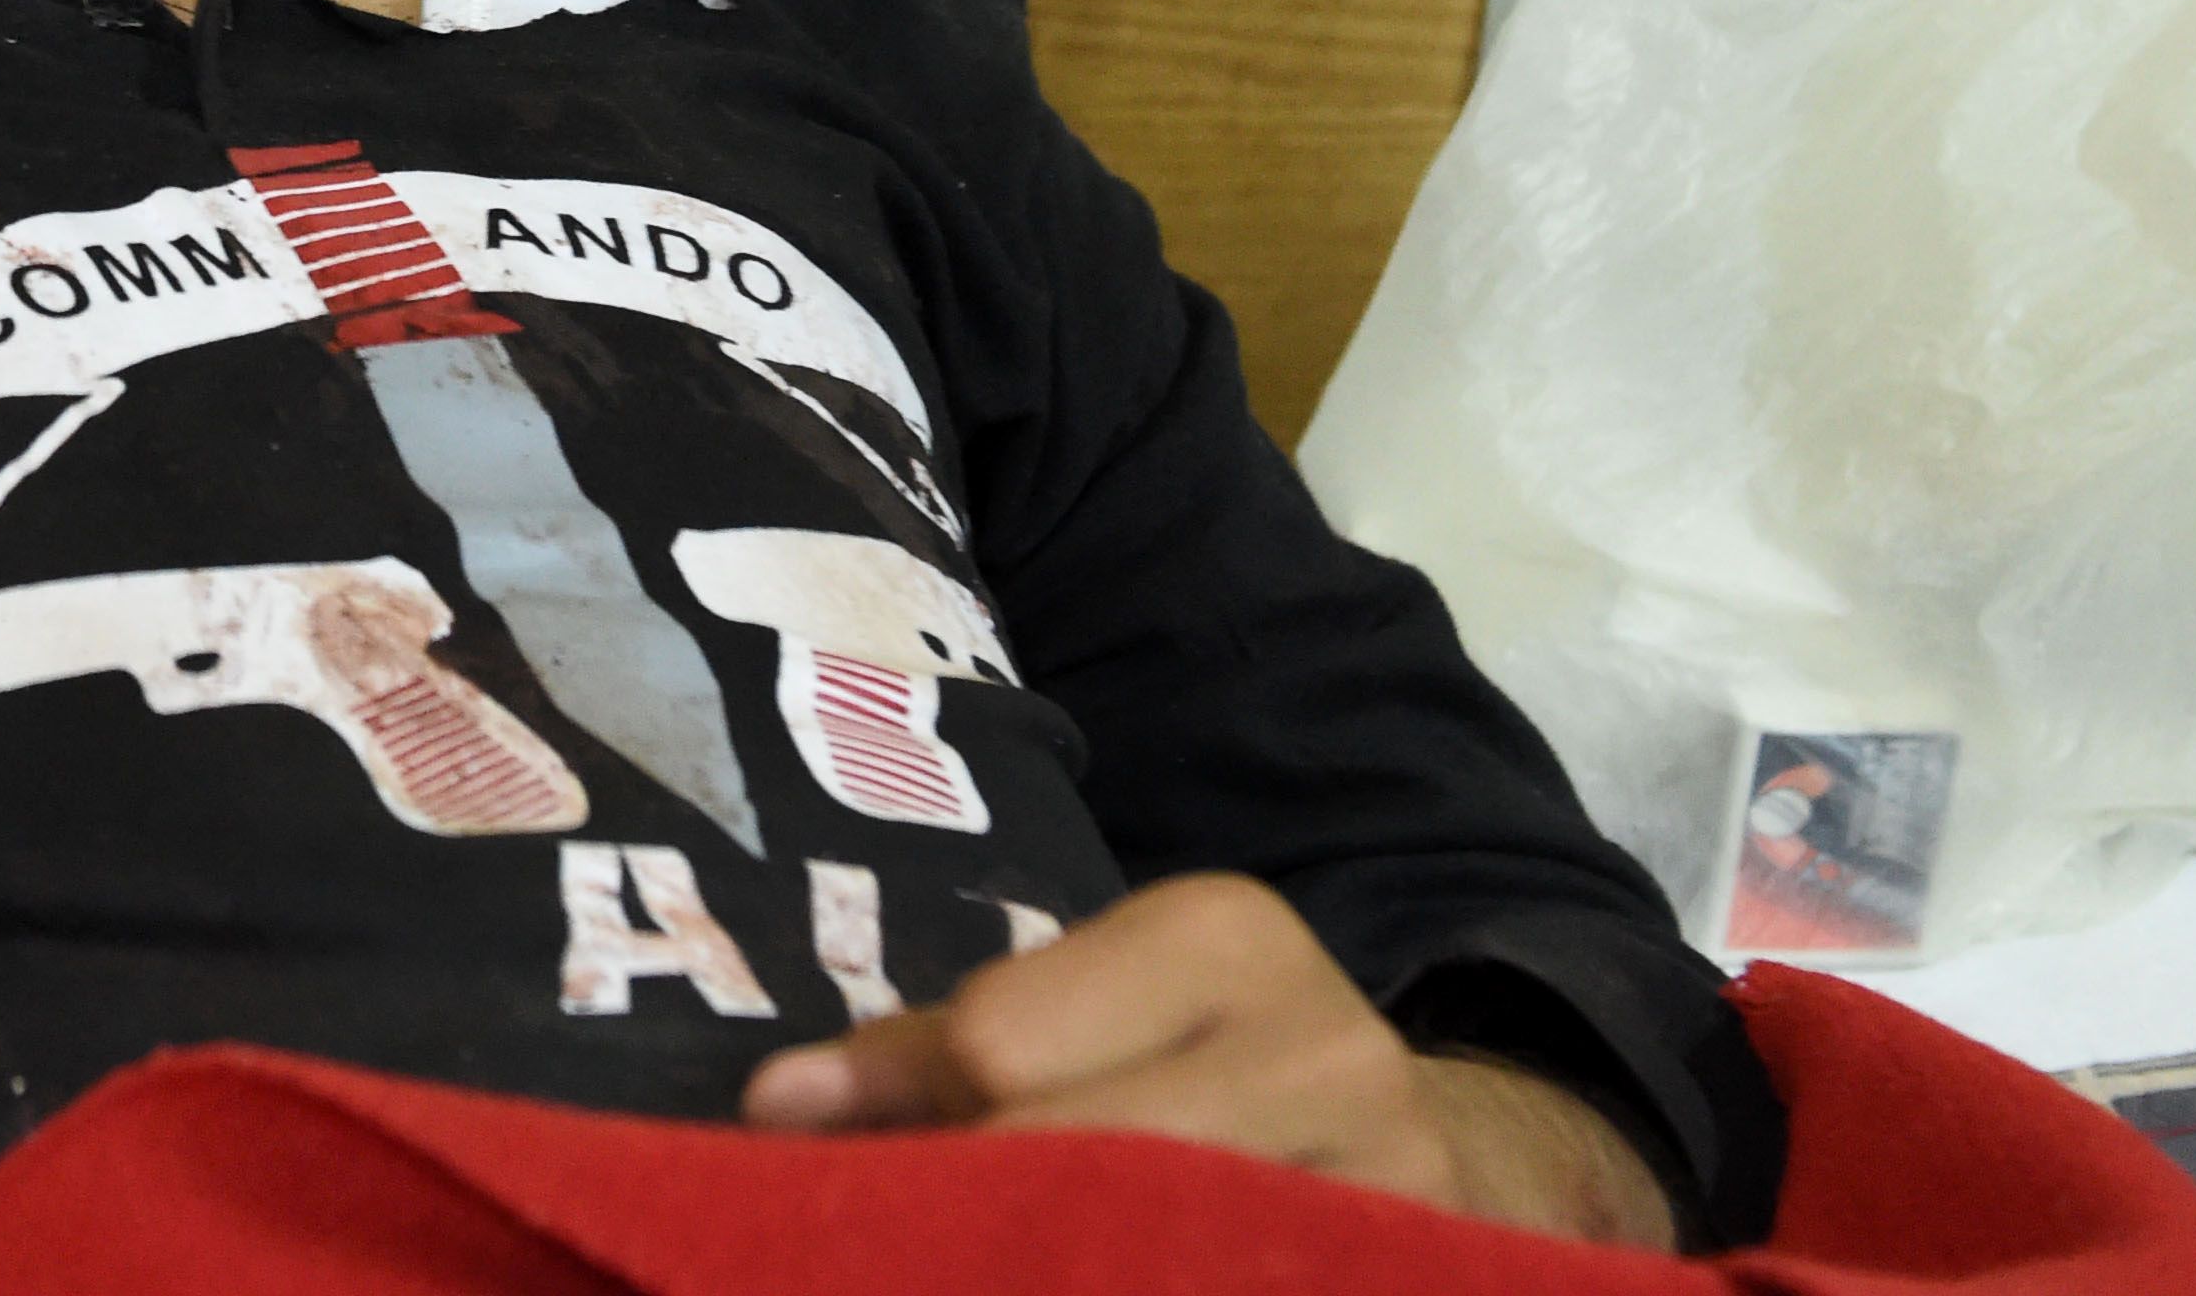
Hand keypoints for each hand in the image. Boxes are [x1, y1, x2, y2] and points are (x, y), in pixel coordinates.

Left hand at [734, 871, 1678, 1248]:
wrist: (1416, 1146)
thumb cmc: (1189, 1069)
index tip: (846, 1170)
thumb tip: (776, 1111)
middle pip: (1081, 1160)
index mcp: (1222, 934)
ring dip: (1048, 1264)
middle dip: (975, 1222)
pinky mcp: (1418, 1269)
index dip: (915, 1126)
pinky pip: (1242, 1284)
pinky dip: (1137, 1286)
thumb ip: (928, 1056)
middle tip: (891, 1249)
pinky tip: (1081, 1280)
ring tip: (982, 1262)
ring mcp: (1396, 1187)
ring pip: (1157, 1252)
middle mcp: (1327, 1050)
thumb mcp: (1079, 1016)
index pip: (1003, 1044)